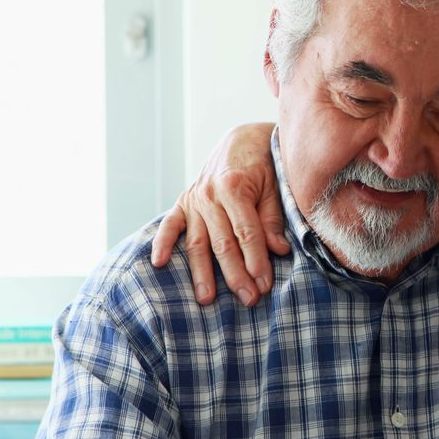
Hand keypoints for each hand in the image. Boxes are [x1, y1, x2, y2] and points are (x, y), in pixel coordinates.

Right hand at [150, 123, 289, 305]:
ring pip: (197, 242)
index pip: (247, 232)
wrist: (243, 138)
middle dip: (236, 274)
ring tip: (207, 299)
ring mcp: (194, 199)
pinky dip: (163, 243)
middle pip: (222, 243)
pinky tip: (159, 263)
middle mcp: (210, 194)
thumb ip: (273, 218)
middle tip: (248, 299)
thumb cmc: (265, 163)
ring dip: (202, 273)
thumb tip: (278, 250)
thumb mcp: (275, 185)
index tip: (264, 284)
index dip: (256, 260)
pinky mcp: (184, 202)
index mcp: (235, 187)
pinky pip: (170, 225)